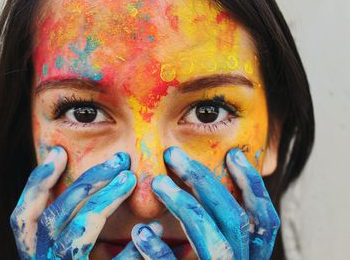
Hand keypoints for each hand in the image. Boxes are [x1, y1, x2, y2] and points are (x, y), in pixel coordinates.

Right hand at [10, 147, 136, 258]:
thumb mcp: (76, 247)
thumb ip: (79, 219)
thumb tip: (100, 174)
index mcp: (35, 254)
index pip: (23, 216)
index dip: (37, 183)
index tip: (58, 151)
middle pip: (54, 218)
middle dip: (86, 183)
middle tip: (119, 160)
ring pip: (77, 235)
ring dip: (104, 202)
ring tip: (130, 179)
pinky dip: (131, 250)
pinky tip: (155, 228)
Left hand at [117, 147, 279, 259]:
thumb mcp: (214, 253)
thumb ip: (215, 227)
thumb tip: (204, 184)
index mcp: (251, 258)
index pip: (263, 218)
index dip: (252, 185)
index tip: (233, 154)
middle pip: (234, 218)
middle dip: (205, 181)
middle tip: (174, 155)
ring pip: (213, 239)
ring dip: (184, 205)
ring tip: (156, 182)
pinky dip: (160, 254)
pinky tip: (141, 234)